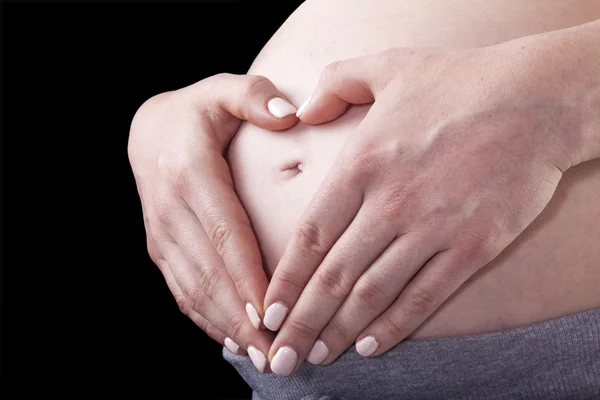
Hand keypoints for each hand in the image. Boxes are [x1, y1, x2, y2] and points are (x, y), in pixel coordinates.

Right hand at [128, 73, 297, 370]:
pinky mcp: (161, 249)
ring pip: (195, 291)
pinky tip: (234, 341)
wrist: (148, 131)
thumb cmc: (198, 112)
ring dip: (228, 328)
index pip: (225, 234)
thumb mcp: (223, 90)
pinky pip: (183, 291)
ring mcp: (162, 235)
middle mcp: (171, 210)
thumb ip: (255, 97)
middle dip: (244, 318)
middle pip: (211, 274)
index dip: (248, 277)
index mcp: (190, 173)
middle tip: (279, 353)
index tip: (274, 314)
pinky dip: (208, 320)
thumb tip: (290, 114)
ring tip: (263, 358)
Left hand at [262, 42, 581, 373]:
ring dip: (340, 332)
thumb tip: (301, 110)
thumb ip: (336, 84)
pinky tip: (371, 345)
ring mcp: (432, 229)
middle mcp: (390, 204)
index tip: (268, 312)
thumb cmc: (459, 82)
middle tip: (279, 358)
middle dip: (301, 323)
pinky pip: (425, 296)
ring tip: (318, 357)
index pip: (310, 237)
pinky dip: (395, 325)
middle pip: (333, 277)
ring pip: (373, 294)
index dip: (285, 281)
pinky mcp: (472, 246)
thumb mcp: (387, 67)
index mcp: (361, 166)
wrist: (536, 98)